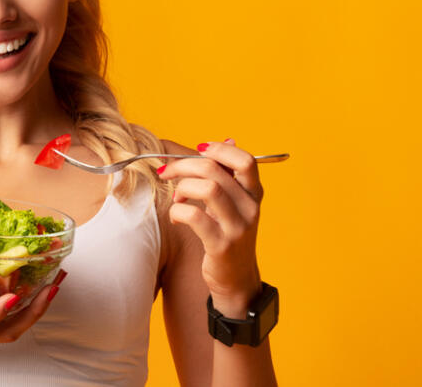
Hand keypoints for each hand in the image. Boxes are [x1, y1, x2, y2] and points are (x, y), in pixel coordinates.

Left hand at [157, 139, 263, 315]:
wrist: (237, 280)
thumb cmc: (228, 235)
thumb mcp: (233, 203)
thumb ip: (228, 175)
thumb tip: (225, 141)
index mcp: (254, 193)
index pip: (246, 160)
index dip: (219, 150)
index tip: (198, 150)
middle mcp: (250, 207)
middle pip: (216, 171)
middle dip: (184, 166)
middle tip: (167, 172)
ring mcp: (238, 227)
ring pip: (208, 189)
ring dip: (183, 187)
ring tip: (177, 197)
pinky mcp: (221, 245)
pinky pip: (195, 217)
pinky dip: (178, 212)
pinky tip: (176, 216)